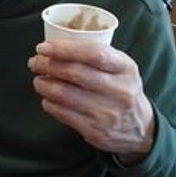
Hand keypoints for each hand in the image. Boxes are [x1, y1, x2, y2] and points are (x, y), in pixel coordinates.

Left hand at [28, 39, 154, 164]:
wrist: (140, 130)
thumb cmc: (122, 90)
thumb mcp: (121, 68)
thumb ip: (96, 55)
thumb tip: (56, 45)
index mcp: (126, 69)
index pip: (93, 53)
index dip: (64, 49)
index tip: (44, 47)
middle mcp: (119, 90)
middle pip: (75, 73)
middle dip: (48, 65)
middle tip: (35, 62)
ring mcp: (107, 113)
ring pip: (64, 94)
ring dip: (44, 84)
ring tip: (39, 79)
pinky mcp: (95, 131)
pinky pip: (62, 113)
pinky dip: (49, 102)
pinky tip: (47, 97)